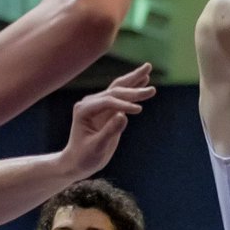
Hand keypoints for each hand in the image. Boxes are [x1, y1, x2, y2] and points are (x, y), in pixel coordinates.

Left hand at [62, 63, 154, 178]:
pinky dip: (133, 88)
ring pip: (119, 88)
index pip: (107, 101)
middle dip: (133, 89)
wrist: (77, 162)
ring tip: (148, 68)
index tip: (139, 110)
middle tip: (152, 90)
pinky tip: (144, 79)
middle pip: (115, 90)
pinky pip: (122, 95)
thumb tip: (123, 116)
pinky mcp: (107, 108)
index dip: (124, 104)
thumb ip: (109, 131)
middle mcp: (90, 103)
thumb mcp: (96, 147)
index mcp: (84, 110)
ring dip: (134, 80)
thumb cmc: (84, 157)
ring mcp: (99, 104)